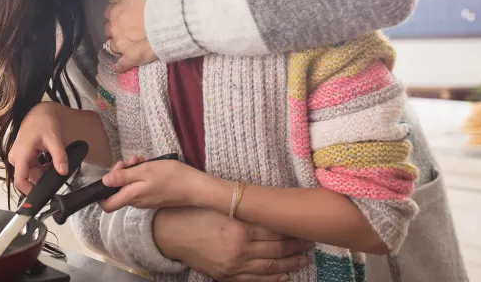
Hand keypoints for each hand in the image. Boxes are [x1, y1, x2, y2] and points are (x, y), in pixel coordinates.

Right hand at [7, 102, 69, 194]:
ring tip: (52, 160)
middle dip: (42, 177)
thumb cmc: (43, 122)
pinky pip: (31, 168)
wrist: (39, 113)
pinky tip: (47, 159)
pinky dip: (41, 167)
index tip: (40, 196)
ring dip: (43, 171)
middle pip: (29, 177)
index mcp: (21, 153)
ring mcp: (18, 157)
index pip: (20, 180)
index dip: (29, 192)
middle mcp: (16, 157)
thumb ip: (59, 156)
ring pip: (31, 173)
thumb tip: (63, 172)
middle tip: (55, 168)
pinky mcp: (21, 157)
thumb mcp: (54, 138)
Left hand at [99, 157, 201, 211]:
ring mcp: (146, 200)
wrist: (194, 187)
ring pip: (130, 186)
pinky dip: (141, 175)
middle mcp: (137, 202)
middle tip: (131, 161)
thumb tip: (104, 182)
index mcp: (132, 197)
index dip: (101, 192)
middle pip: (118, 191)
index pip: (107, 205)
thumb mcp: (145, 172)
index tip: (110, 174)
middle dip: (121, 173)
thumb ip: (123, 178)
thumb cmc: (170, 177)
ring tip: (141, 159)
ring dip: (132, 171)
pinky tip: (149, 164)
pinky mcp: (154, 196)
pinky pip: (140, 186)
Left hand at [103, 0, 156, 72]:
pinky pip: (122, 65)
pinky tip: (117, 68)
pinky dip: (119, 66)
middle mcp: (115, 29)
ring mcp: (123, 45)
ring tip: (123, 44)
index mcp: (115, 12)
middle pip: (109, 30)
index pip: (109, 12)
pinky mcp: (132, 58)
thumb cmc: (153, 0)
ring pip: (113, 46)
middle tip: (123, 27)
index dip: (115, 11)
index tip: (122, 11)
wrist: (168, 18)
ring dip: (117, 44)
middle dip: (114, 28)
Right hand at [153, 207, 312, 281]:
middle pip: (276, 250)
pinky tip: (284, 275)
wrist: (169, 234)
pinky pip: (255, 280)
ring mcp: (234, 267)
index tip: (303, 226)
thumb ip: (243, 208)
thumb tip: (267, 205)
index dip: (291, 230)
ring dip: (290, 263)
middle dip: (296, 246)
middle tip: (310, 241)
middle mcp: (239, 250)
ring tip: (305, 258)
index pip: (274, 231)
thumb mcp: (219, 205)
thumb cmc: (193, 214)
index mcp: (239, 229)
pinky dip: (272, 279)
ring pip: (270, 267)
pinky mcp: (227, 277)